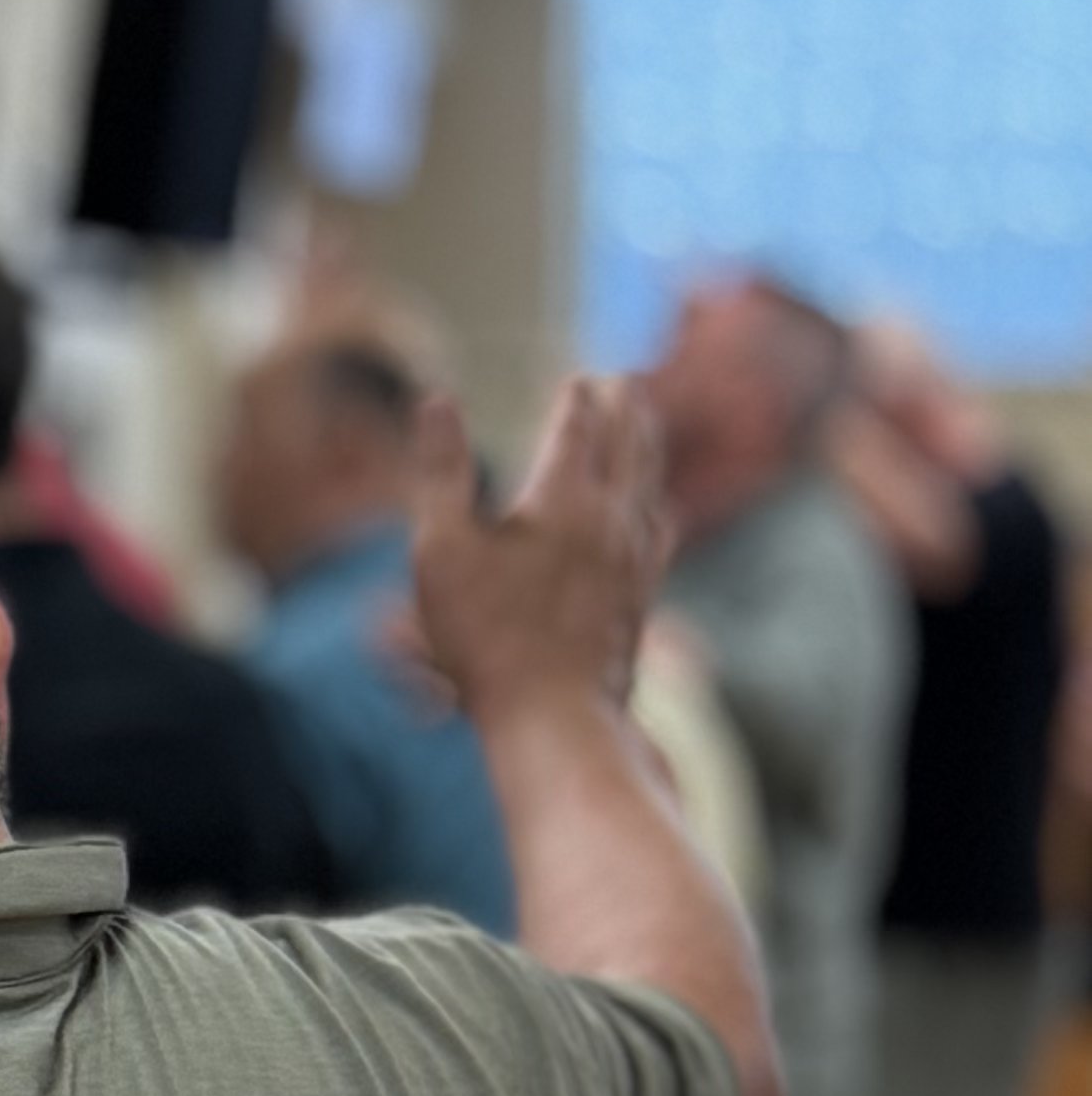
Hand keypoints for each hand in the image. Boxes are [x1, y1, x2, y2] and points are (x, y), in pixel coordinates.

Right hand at [411, 376, 664, 731]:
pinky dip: (657, 503)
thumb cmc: (486, 636)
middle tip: (624, 381)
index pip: (577, 426)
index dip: (575, 398)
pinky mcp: (641, 597)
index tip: (576, 379)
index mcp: (563, 497)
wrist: (555, 716)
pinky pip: (659, 533)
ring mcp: (634, 560)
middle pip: (629, 445)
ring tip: (646, 425)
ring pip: (650, 485)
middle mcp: (611, 519)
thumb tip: (435, 400)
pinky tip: (660, 510)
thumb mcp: (442, 549)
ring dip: (647, 447)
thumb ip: (441, 470)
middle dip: (625, 409)